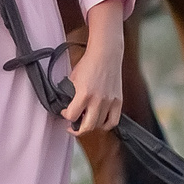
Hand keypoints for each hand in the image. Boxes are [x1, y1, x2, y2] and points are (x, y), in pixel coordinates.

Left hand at [61, 0, 126, 135]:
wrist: (106, 54)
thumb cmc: (89, 63)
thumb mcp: (73, 78)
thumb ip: (70, 93)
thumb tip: (67, 105)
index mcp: (84, 94)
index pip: (72, 116)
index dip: (65, 116)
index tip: (65, 112)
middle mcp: (98, 100)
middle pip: (87, 127)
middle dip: (77, 129)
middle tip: (73, 125)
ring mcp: (109, 102)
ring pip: (99, 126)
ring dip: (91, 125)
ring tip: (86, 120)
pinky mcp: (118, 101)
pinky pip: (113, 121)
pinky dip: (106, 125)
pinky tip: (100, 121)